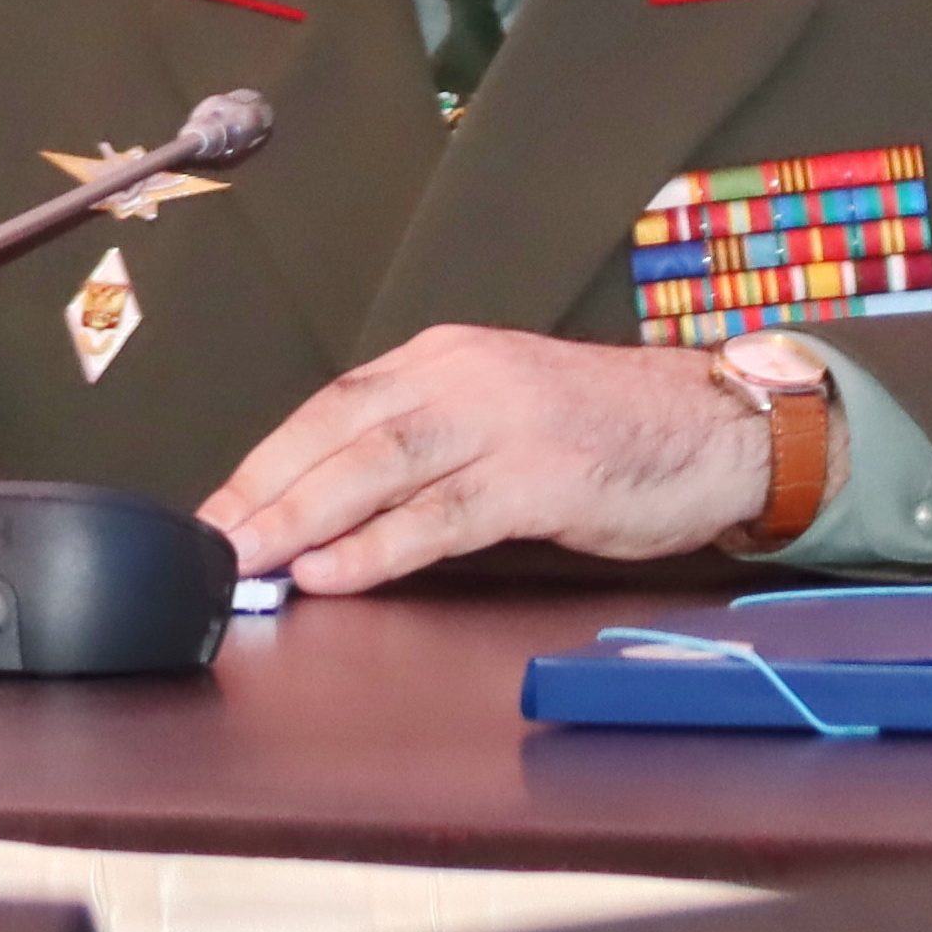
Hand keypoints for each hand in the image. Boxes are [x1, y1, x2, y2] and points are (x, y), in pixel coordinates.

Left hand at [200, 328, 811, 595]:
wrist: (721, 428)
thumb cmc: (610, 430)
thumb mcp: (503, 413)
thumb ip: (427, 444)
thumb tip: (332, 504)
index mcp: (447, 359)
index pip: (331, 405)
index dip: (266, 460)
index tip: (216, 510)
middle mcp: (466, 378)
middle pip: (338, 430)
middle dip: (263, 490)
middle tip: (209, 543)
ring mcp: (506, 423)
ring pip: (377, 467)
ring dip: (301, 517)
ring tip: (249, 559)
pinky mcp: (545, 478)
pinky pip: (442, 515)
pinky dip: (377, 547)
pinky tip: (331, 572)